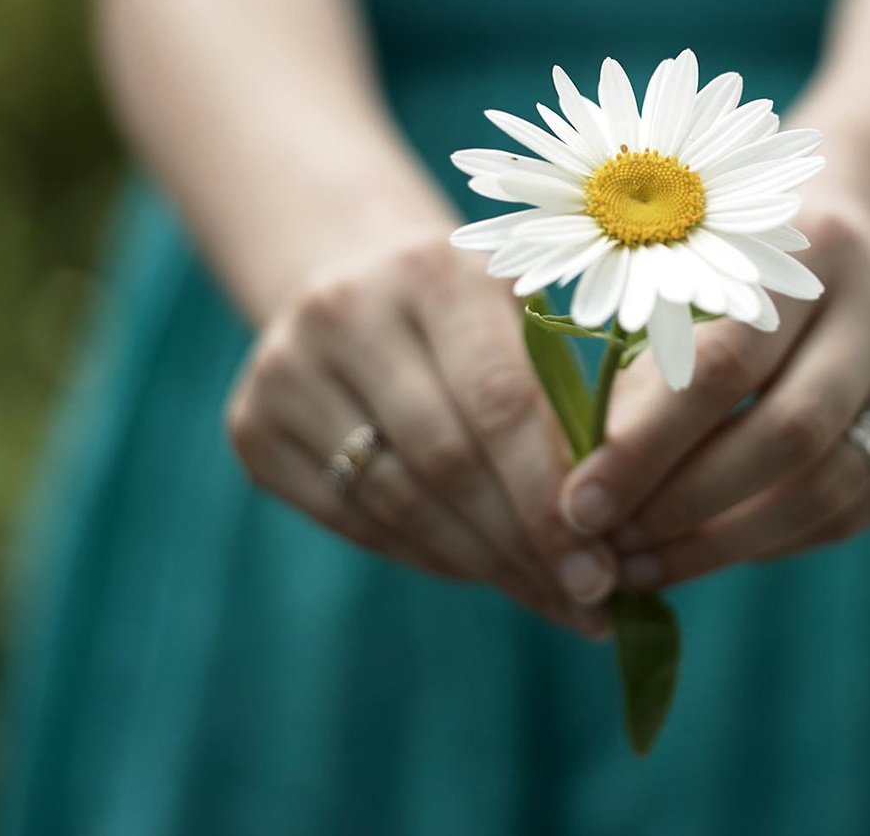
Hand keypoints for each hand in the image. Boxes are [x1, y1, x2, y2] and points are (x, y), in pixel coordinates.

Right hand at [225, 230, 617, 636]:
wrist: (350, 278)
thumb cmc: (472, 312)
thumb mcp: (523, 317)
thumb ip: (567, 399)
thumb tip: (618, 532)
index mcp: (434, 270)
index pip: (500, 403)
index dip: (550, 497)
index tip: (602, 568)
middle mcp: (346, 310)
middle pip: (447, 460)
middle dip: (524, 544)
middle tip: (585, 599)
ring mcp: (285, 369)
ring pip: (397, 501)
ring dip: (481, 564)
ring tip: (546, 597)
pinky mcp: (251, 425)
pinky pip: (352, 519)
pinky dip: (425, 555)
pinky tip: (480, 572)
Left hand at [558, 196, 869, 590]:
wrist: (848, 248)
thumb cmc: (729, 268)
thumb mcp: (681, 285)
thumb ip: (638, 371)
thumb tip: (582, 494)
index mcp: (809, 245)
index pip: (725, 364)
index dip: (646, 447)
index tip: (579, 506)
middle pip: (789, 434)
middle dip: (685, 506)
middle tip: (611, 550)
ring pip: (828, 488)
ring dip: (724, 543)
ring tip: (646, 566)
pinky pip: (854, 510)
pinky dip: (771, 542)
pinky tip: (708, 548)